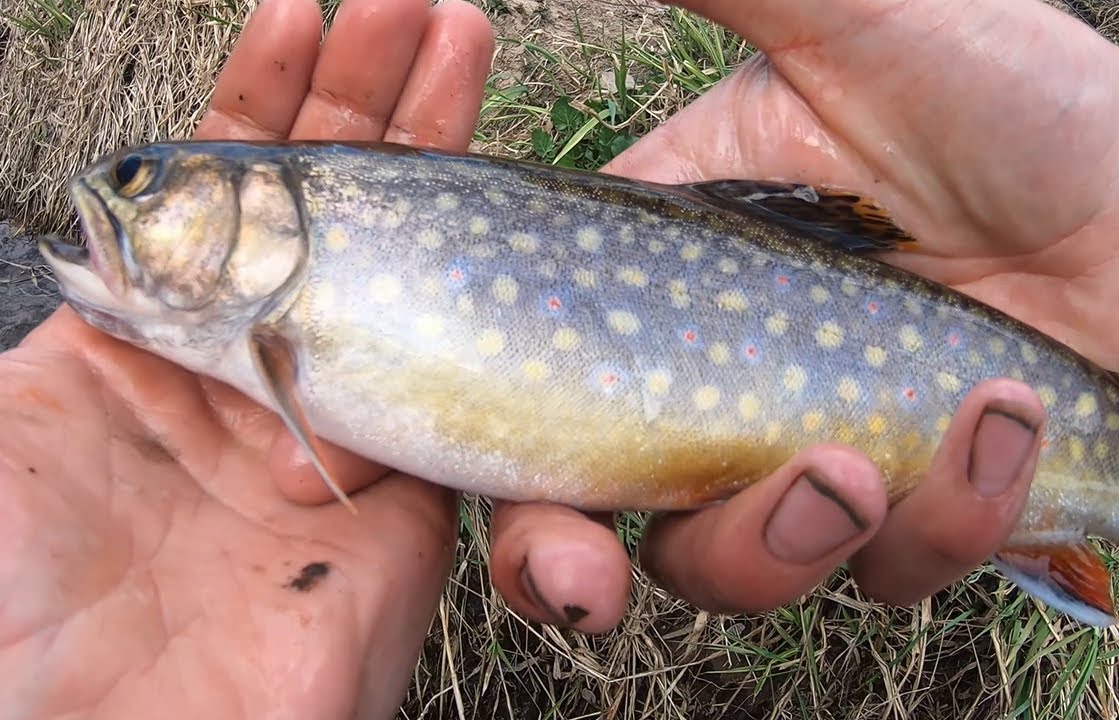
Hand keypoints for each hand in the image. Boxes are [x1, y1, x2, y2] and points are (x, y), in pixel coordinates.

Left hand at [0, 1, 494, 717]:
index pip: (212, 195)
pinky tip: (493, 211)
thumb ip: (73, 309)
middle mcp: (245, 381)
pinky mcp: (408, 503)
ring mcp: (334, 436)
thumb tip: (90, 212)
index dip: (260, 94)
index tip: (304, 10)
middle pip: (327, 218)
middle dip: (372, 102)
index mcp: (135, 352)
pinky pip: (454, 390)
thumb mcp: (0, 433)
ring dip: (442, 165)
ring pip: (408, 278)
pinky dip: (478, 303)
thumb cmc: (6, 613)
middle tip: (424, 11)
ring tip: (467, 53)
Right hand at [566, 0, 1118, 613]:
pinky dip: (948, 517)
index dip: (521, 506)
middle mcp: (707, 387)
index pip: (534, 409)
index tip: (552, 547)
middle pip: (621, 530)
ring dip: (809, 539)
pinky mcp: (907, 504)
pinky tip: (1009, 420)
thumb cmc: (990, 88)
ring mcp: (806, 456)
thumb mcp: (854, 22)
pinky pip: (892, 567)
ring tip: (884, 451)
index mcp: (653, 284)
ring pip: (749, 569)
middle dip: (634, 566)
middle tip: (729, 523)